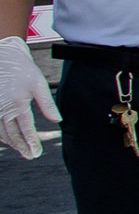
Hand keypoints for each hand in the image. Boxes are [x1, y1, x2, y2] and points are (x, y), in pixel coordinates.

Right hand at [0, 36, 57, 159]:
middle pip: (12, 135)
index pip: (26, 130)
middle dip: (22, 147)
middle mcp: (3, 109)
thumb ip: (47, 104)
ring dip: (12, 143)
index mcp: (17, 104)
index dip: (32, 142)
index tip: (37, 152)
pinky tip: (8, 139)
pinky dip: (1, 135)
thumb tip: (57, 120)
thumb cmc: (22, 69)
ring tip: (22, 150)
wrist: (3, 57)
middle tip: (31, 156)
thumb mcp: (39, 84)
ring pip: (1, 132)